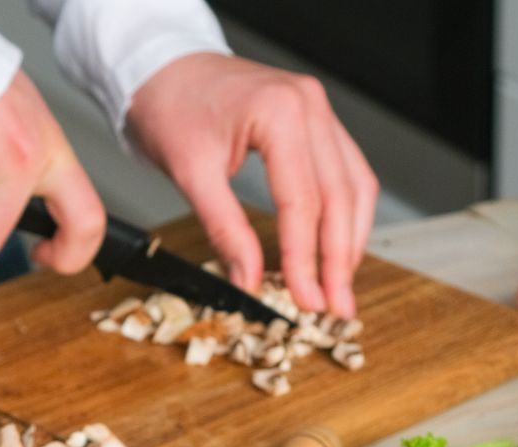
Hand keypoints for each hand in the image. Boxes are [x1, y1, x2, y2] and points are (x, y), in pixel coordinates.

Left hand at [126, 54, 378, 317]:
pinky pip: (348, 173)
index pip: (303, 202)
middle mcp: (310, 106)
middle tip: (336, 308)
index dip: (306, 260)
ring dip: (350, 241)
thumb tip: (249, 281)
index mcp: (280, 112)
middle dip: (338, 261)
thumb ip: (224, 230)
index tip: (306, 301)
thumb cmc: (170, 108)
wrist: (163, 68)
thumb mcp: (190, 174)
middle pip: (340, 197)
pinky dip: (346, 215)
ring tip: (340, 287)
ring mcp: (319, 112)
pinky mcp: (317, 123)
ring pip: (355, 187)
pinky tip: (340, 248)